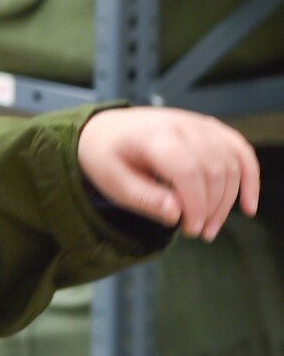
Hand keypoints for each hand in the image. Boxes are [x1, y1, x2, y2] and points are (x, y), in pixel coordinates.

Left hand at [77, 107, 259, 239]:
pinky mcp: (209, 128)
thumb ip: (144, 199)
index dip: (195, 205)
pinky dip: (249, 177)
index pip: (188, 171)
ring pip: (231, 163)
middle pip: (213, 169)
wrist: (104, 129)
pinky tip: (248, 206)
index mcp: (154, 136)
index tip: (189, 229)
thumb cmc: (106, 157)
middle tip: (195, 231)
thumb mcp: (112, 182)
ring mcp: (198, 124)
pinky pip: (240, 150)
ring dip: (228, 200)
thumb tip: (176, 214)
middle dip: (210, 207)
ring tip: (210, 227)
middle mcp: (182, 124)